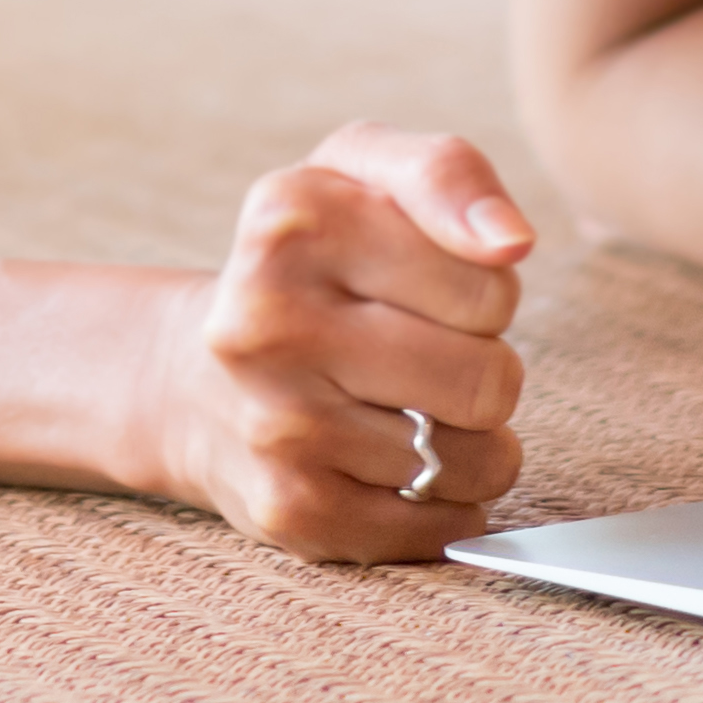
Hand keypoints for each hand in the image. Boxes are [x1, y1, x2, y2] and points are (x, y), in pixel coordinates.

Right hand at [141, 125, 535, 557]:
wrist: (189, 377)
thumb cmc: (308, 266)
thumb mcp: (360, 176)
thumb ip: (447, 175)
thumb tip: (512, 239)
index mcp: (292, 220)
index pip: (493, 284)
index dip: (484, 292)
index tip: (425, 289)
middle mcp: (269, 322)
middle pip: (490, 380)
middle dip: (484, 372)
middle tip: (422, 357)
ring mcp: (277, 424)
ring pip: (475, 459)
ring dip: (465, 442)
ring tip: (401, 410)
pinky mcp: (293, 510)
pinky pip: (445, 527)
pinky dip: (444, 503)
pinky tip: (390, 466)